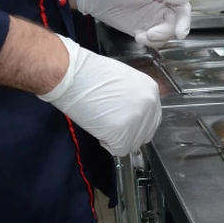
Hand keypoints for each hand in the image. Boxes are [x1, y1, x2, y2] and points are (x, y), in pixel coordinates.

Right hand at [38, 36, 161, 155]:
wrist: (71, 75)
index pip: (152, 119)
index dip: (136, 124)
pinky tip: (98, 129)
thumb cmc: (89, 73)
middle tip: (110, 125)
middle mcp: (150, 105)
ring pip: (132, 143)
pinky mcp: (122, 132)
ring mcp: (138, 119)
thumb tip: (131, 110)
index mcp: (151, 90)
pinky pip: (119, 149)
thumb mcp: (123, 79)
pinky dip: (108, 143)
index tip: (121, 122)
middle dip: (128, 133)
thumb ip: (133, 96)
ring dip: (117, 138)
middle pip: (145, 134)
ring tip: (101, 123)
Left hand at [75, 0, 190, 44]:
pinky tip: (138, 37)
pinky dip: (149, 42)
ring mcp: (153, 19)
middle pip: (176, 24)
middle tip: (152, 35)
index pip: (182, 8)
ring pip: (166, 34)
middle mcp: (162, 6)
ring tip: (142, 36)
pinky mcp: (143, 29)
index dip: (185, 21)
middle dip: (167, 32)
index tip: (180, 33)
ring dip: (157, 39)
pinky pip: (154, 40)